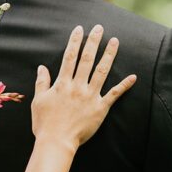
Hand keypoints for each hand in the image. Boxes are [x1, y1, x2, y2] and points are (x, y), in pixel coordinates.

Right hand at [31, 25, 136, 152]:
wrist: (56, 142)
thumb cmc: (45, 123)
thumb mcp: (39, 101)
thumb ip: (42, 82)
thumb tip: (42, 67)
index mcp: (62, 83)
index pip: (69, 57)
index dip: (75, 42)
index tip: (80, 29)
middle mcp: (77, 86)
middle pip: (87, 59)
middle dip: (93, 42)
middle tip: (99, 28)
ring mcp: (90, 96)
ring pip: (102, 71)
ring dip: (109, 55)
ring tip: (115, 41)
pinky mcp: (100, 108)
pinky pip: (114, 95)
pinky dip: (124, 86)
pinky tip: (133, 77)